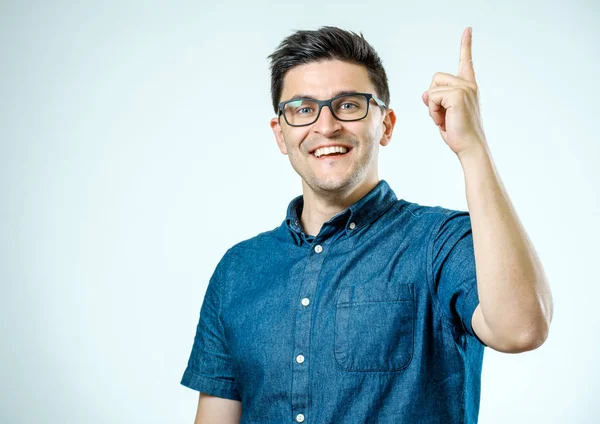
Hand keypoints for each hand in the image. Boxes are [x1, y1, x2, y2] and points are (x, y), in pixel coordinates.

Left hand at [422, 27, 486, 156]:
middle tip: (443, 115)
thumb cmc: (458, 132)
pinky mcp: (458, 95)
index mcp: (468, 86)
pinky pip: (432, 97)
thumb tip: (425, 94)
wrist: (469, 146)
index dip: (466, 44)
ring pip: (432, 89)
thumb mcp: (443, 113)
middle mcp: (468, 84)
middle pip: (435, 79)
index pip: (466, 61)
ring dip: (432, 106)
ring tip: (445, 119)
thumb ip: (435, 100)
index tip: (468, 29)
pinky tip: (444, 121)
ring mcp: (464, 88)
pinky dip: (433, 111)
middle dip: (432, 98)